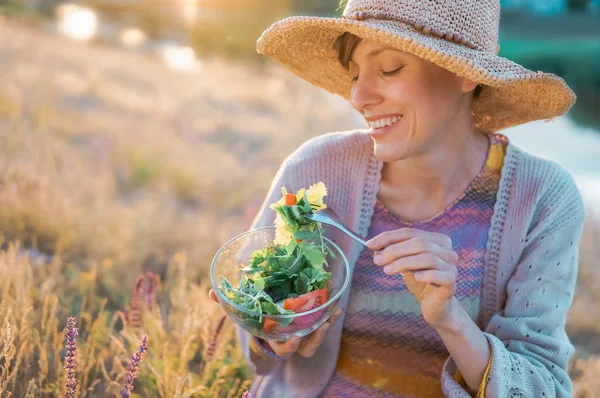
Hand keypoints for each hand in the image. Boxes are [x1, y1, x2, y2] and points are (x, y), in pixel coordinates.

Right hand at [208, 289, 341, 357]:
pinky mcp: (313, 323)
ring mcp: (304, 333)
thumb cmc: (256, 318)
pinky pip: (324, 323)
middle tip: (321, 325)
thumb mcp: (243, 312)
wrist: (269, 320)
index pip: (284, 349)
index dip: (290, 345)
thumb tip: (211, 292)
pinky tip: (337, 304)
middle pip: (306, 348)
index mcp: (276, 339)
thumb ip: (229, 304)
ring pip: (318, 337)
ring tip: (331, 313)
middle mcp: (292, 339)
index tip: (295, 337)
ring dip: (325, 327)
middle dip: (315, 339)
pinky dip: (331, 315)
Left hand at [366, 228, 459, 330]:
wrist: (435, 306)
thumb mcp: (404, 264)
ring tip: (388, 270)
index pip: (410, 233)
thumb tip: (374, 247)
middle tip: (378, 261)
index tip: (370, 244)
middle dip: (394, 250)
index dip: (389, 237)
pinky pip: (440, 275)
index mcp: (437, 240)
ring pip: (428, 257)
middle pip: (419, 243)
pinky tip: (415, 277)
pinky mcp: (451, 283)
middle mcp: (448, 250)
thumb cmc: (419, 281)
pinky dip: (425, 274)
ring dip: (403, 262)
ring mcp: (452, 266)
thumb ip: (393, 254)